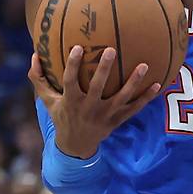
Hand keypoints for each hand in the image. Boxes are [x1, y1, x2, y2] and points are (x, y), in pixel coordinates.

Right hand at [29, 48, 160, 158]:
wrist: (75, 146)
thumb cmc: (62, 116)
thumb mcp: (48, 100)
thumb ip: (39, 79)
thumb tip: (34, 54)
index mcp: (71, 101)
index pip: (70, 81)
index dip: (73, 65)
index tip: (79, 47)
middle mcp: (89, 108)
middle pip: (98, 87)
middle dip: (104, 69)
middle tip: (111, 50)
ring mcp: (105, 115)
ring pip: (122, 97)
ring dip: (133, 82)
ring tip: (144, 65)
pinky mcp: (118, 121)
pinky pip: (135, 109)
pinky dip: (146, 98)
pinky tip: (158, 84)